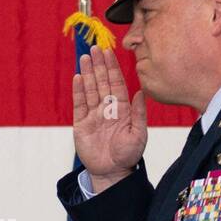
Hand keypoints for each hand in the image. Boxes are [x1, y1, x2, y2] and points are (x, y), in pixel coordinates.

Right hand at [72, 46, 146, 191]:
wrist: (112, 173)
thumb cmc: (128, 155)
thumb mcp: (139, 135)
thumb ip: (139, 114)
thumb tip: (141, 93)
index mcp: (122, 109)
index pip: (116, 83)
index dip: (113, 68)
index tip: (109, 52)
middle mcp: (107, 108)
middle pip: (102, 82)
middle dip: (99, 64)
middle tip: (95, 47)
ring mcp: (93, 115)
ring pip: (90, 89)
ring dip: (88, 73)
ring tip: (85, 57)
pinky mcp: (81, 124)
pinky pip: (79, 104)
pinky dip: (79, 91)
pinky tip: (78, 78)